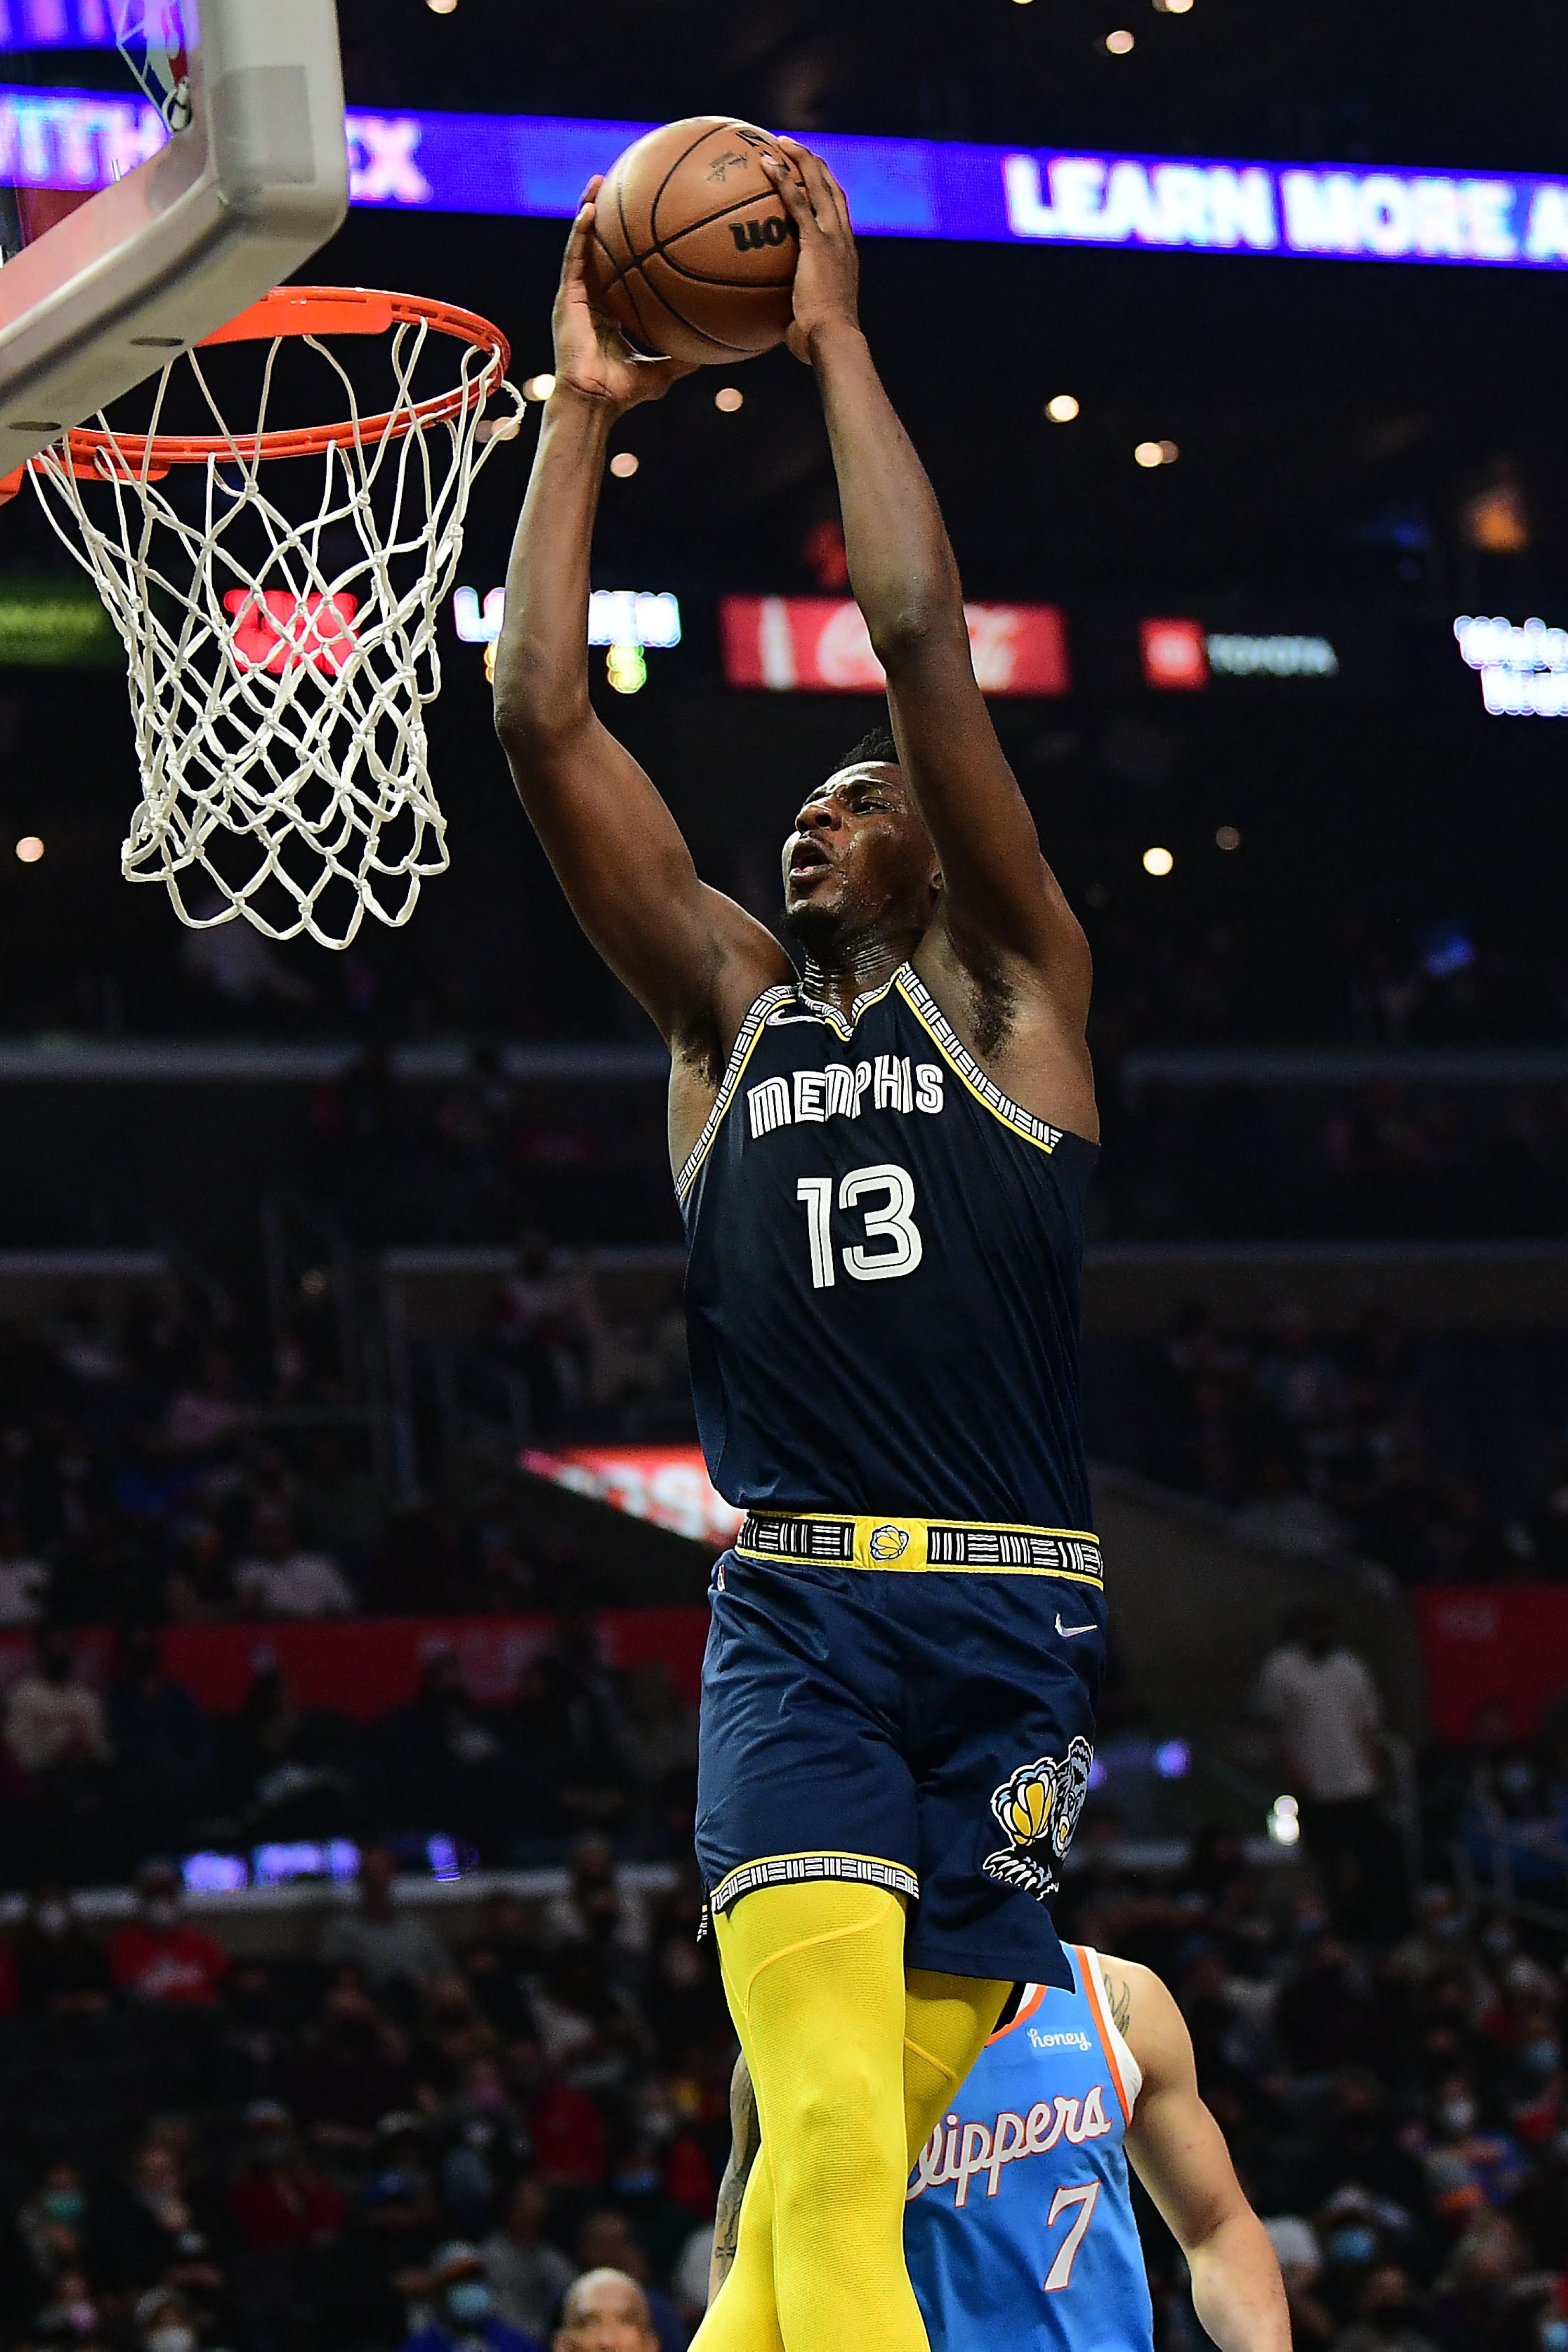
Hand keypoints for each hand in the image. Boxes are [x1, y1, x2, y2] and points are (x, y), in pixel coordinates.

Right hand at [551, 178, 695, 412]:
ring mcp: (575, 295)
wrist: (594, 402)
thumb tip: (717, 349)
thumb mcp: (666, 370)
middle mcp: (592, 297)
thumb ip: (686, 356)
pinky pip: (574, 258)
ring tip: (599, 181)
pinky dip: (580, 233)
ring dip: (588, 210)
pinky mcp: (565, 298)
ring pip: (582, 244)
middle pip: (599, 246)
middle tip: (620, 183)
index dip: (628, 242)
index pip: (619, 267)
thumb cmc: (624, 392)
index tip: (644, 218)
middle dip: (607, 213)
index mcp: (611, 309)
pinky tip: (589, 210)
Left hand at [761, 139, 860, 361]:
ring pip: (820, 186)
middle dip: (815, 166)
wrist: (833, 341)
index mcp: (846, 258)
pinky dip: (782, 179)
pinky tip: (765, 163)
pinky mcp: (817, 243)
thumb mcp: (806, 326)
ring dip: (801, 160)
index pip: (839, 217)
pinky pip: (797, 202)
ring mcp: (833, 240)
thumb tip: (773, 326)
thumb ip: (792, 316)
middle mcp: (844, 242)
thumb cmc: (820, 345)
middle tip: (794, 149)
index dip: (827, 194)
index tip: (813, 180)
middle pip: (833, 191)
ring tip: (780, 142)